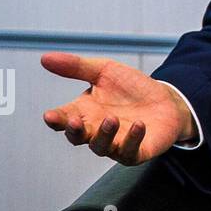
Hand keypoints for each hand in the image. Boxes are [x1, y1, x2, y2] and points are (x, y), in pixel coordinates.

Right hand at [40, 53, 195, 164]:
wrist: (166, 99)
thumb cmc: (131, 87)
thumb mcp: (105, 71)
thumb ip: (76, 66)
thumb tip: (44, 58)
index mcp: (84, 112)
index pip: (64, 118)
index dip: (56, 119)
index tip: (50, 115)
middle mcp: (95, 130)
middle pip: (77, 137)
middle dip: (74, 131)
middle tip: (75, 121)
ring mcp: (114, 143)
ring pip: (101, 146)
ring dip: (104, 134)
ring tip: (111, 119)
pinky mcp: (135, 152)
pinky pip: (130, 151)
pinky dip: (132, 139)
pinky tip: (138, 125)